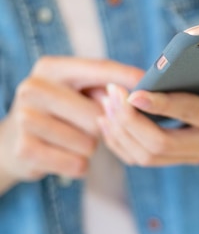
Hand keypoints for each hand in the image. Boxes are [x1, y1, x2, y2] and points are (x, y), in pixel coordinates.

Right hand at [0, 57, 143, 186]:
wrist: (12, 142)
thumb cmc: (60, 112)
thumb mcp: (77, 92)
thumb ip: (107, 88)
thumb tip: (145, 89)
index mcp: (51, 68)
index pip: (99, 68)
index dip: (127, 77)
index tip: (151, 82)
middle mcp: (33, 88)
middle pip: (98, 113)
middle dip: (103, 125)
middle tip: (90, 125)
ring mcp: (25, 118)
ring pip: (89, 142)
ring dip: (90, 147)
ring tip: (72, 139)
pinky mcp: (24, 149)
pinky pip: (77, 164)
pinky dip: (78, 165)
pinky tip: (63, 155)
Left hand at [97, 47, 198, 186]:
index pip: (193, 115)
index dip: (163, 105)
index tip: (134, 93)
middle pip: (163, 145)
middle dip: (131, 121)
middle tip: (112, 95)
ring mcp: (195, 159)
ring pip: (147, 156)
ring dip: (120, 132)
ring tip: (106, 103)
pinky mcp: (179, 162)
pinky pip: (142, 160)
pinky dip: (121, 142)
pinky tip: (109, 119)